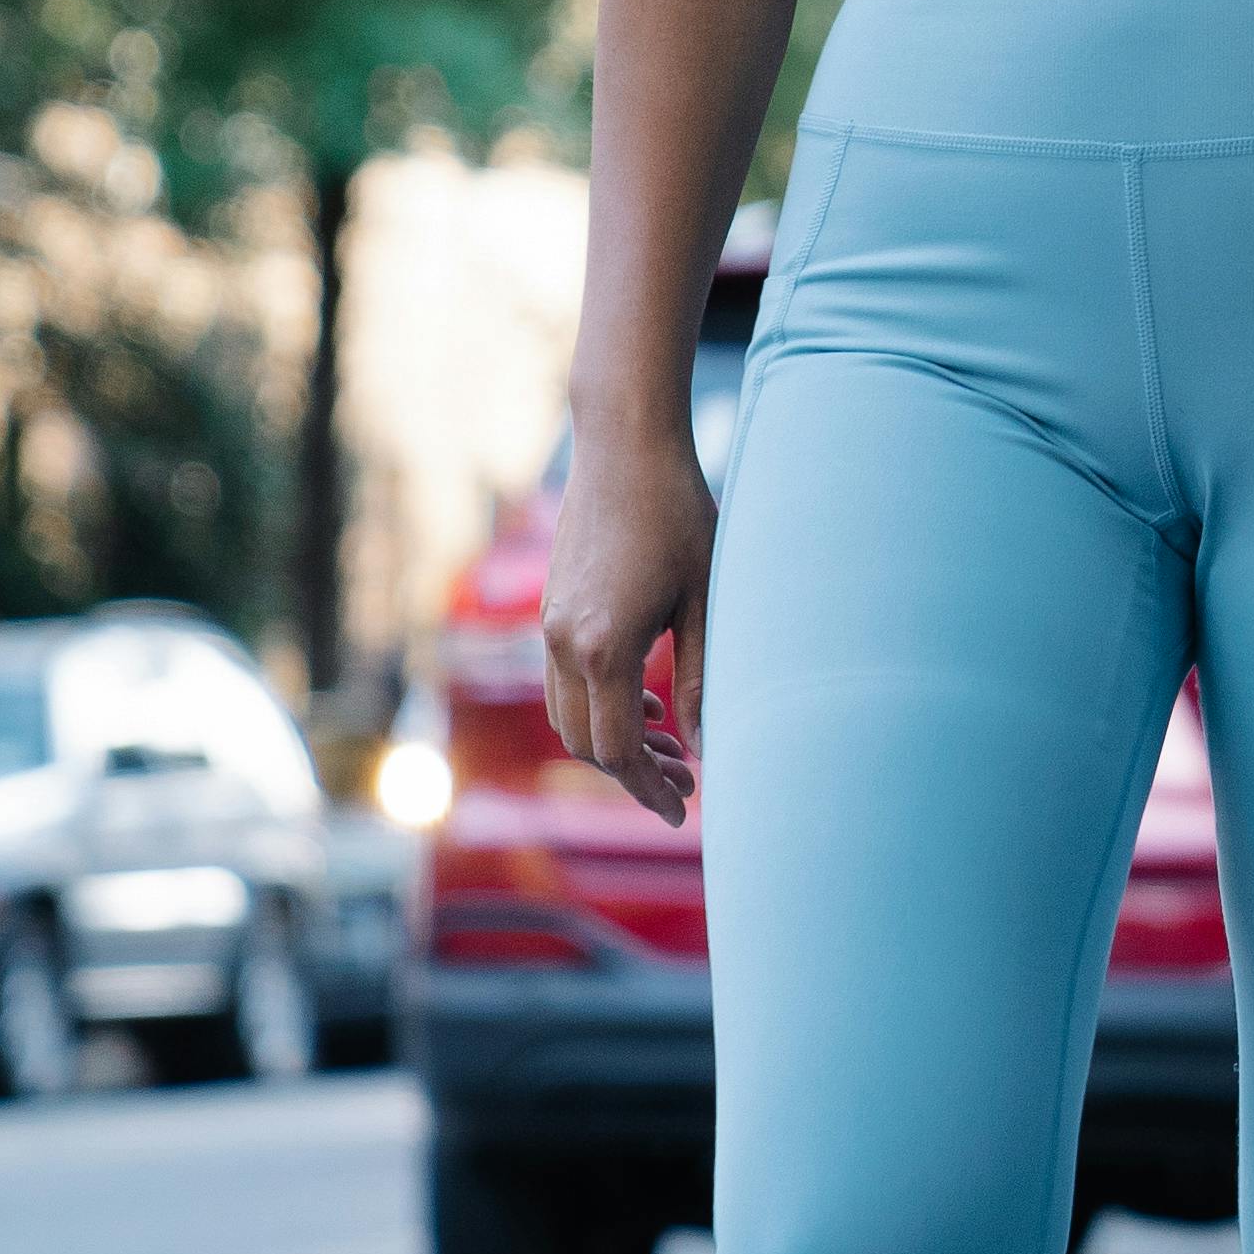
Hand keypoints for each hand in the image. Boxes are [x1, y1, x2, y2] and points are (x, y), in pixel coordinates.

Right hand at [541, 421, 717, 824]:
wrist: (625, 444)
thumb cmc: (679, 513)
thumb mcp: (705, 598)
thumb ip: (702, 677)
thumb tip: (703, 745)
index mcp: (605, 647)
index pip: (616, 751)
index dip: (649, 789)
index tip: (684, 809)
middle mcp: (563, 643)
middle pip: (586, 744)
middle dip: (633, 774)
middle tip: (686, 781)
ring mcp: (549, 626)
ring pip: (567, 717)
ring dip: (613, 742)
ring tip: (670, 744)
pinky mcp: (550, 610)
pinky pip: (563, 682)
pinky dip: (598, 705)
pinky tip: (646, 700)